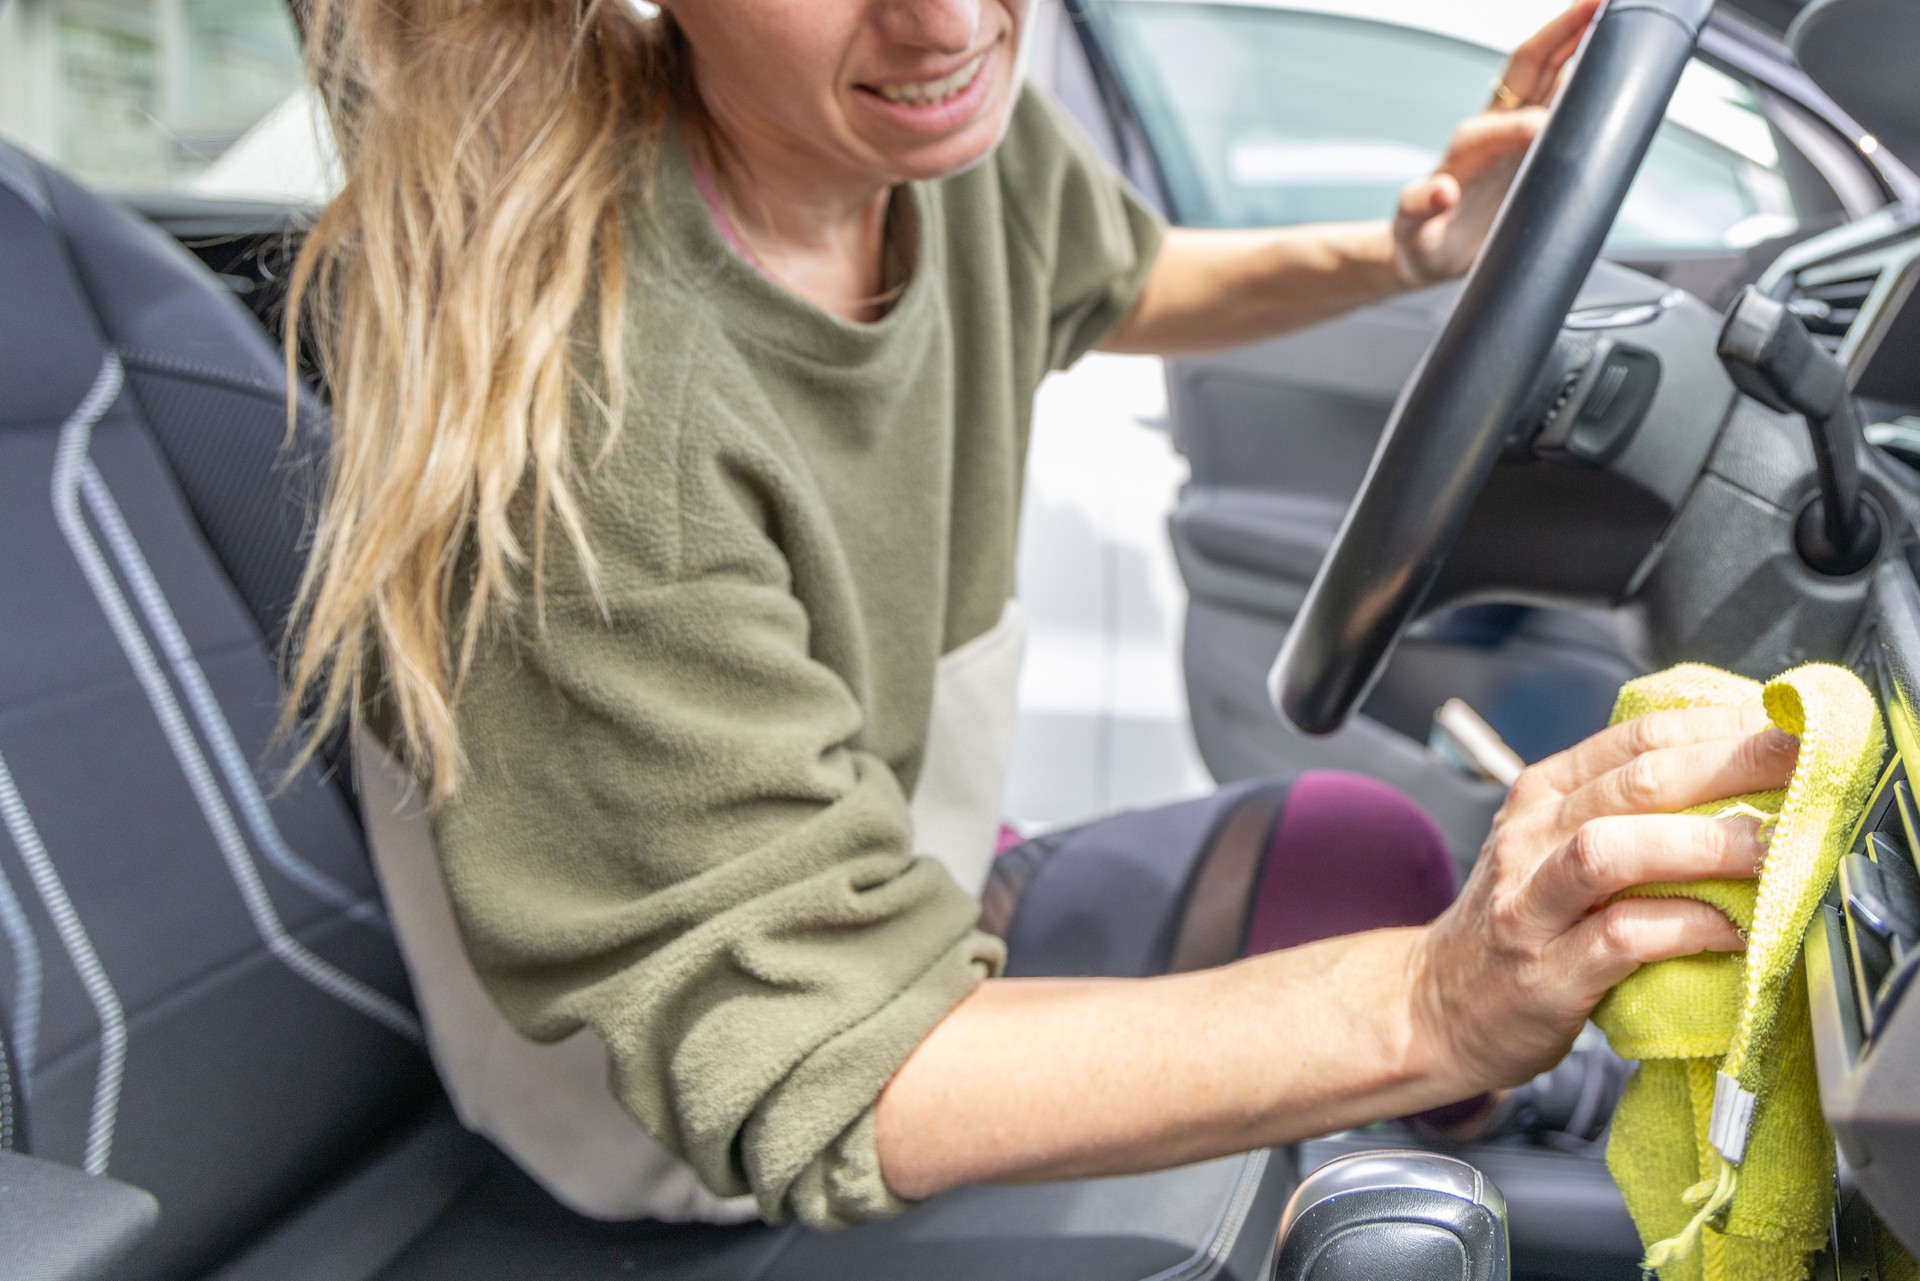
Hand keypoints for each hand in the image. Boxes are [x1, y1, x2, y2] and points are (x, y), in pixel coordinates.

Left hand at [1392, 0, 1602, 286]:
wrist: (1428, 250)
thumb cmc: (1422, 240)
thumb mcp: (1415, 232)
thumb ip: (1421, 210)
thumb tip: (1441, 191)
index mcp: (1465, 148)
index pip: (1495, 122)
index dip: (1519, 123)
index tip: (1541, 130)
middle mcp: (1493, 128)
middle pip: (1531, 67)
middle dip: (1562, 32)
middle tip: (1598, 2)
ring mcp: (1517, 132)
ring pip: (1554, 73)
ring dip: (1581, 41)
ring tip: (1614, 13)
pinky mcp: (1535, 143)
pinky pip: (1566, 99)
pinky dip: (1589, 75)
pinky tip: (1613, 60)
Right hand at [1411, 702, 1797, 1092]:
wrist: (1436, 1003)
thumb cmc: (1518, 924)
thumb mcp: (1553, 845)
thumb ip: (1623, 811)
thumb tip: (1741, 780)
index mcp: (1542, 794)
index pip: (1637, 738)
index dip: (1720, 726)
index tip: (1791, 725)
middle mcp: (1530, 837)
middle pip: (1634, 782)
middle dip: (1728, 766)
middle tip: (1804, 765)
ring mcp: (1530, 904)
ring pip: (1613, 851)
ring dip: (1704, 845)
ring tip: (1774, 849)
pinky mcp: (1545, 972)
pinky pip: (1620, 938)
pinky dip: (1686, 928)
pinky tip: (1736, 931)